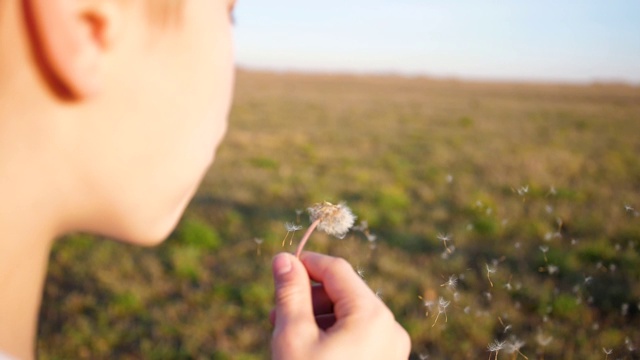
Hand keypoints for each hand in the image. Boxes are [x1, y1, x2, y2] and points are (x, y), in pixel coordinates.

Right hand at [270, 252, 410, 359]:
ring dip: (319, 318)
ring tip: (290, 335)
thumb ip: (290, 293)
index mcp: (372, 316)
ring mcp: (393, 348)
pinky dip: (335, 335)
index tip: (280, 269)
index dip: (306, 263)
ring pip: (351, 315)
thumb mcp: (294, 337)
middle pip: (345, 292)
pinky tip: (311, 349)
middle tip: (276, 313)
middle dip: (309, 297)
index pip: (337, 269)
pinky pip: (360, 336)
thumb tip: (283, 258)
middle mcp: (391, 328)